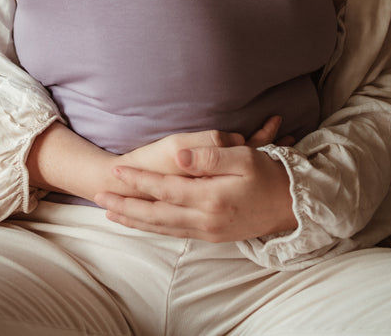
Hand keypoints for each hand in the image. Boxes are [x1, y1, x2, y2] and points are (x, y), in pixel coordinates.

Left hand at [95, 116, 296, 240]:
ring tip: (111, 214)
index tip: (116, 172)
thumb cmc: (268, 175)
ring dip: (135, 221)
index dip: (138, 181)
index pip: (165, 189)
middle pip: (156, 214)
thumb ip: (209, 156)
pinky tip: (143, 224)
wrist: (291, 205)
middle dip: (126, 206)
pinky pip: (175, 233)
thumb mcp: (243, 157)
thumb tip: (180, 156)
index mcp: (211, 197)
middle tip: (98, 198)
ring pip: (162, 228)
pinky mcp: (212, 235)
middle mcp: (205, 219)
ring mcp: (208, 231)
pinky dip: (154, 229)